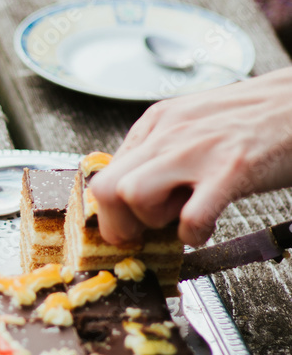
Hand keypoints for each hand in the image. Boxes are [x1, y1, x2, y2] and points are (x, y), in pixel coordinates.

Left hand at [89, 69, 291, 247]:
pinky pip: (191, 217)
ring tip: (178, 220)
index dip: (111, 212)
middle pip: (106, 188)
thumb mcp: (192, 125)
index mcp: (156, 123)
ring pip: (133, 196)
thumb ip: (161, 153)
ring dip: (153, 224)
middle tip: (143, 235)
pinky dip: (194, 235)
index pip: (104, 175)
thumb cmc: (251, 118)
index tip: (125, 228)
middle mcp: (168, 133)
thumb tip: (134, 195)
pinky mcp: (231, 169)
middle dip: (119, 224)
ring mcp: (197, 150)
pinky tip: (207, 227)